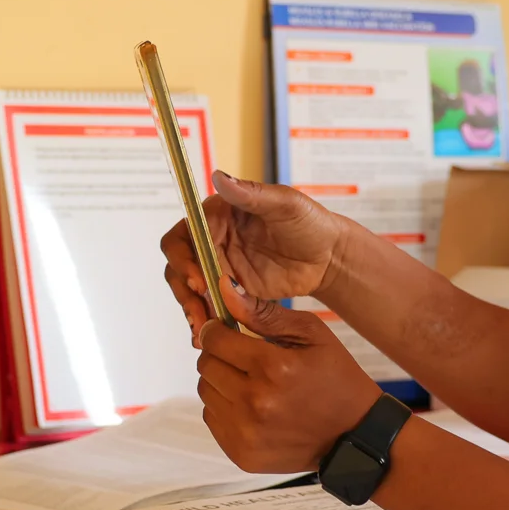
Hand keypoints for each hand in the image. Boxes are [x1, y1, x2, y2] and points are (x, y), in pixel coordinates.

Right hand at [160, 172, 351, 340]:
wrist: (329, 258)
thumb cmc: (310, 223)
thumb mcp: (285, 204)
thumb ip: (251, 193)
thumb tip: (218, 176)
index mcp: (219, 214)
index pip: (184, 233)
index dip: (184, 258)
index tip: (200, 280)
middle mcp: (213, 238)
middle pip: (179, 263)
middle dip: (183, 288)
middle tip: (198, 311)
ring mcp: (220, 266)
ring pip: (188, 287)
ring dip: (190, 307)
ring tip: (202, 329)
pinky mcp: (230, 289)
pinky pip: (208, 304)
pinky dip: (205, 318)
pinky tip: (209, 333)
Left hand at [194, 288, 382, 473]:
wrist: (355, 435)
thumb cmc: (336, 379)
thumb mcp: (313, 334)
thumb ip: (265, 313)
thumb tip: (225, 288)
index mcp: (273, 368)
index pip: (214, 339)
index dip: (217, 331)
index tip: (226, 331)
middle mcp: (255, 402)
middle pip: (206, 366)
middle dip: (220, 356)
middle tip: (243, 358)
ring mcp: (246, 432)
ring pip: (206, 392)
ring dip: (221, 382)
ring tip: (250, 383)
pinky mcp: (241, 454)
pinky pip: (212, 419)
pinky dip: (225, 408)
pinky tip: (252, 406)